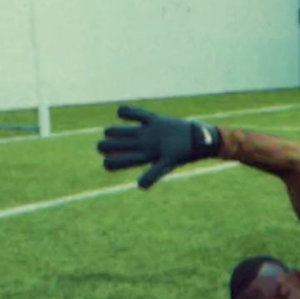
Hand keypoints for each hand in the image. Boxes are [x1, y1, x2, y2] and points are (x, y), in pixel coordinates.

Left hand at [97, 105, 222, 188]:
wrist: (198, 140)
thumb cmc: (183, 154)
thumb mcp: (167, 164)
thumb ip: (153, 174)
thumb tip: (140, 186)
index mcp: (146, 157)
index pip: (125, 161)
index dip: (112, 163)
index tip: (105, 161)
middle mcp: (145, 145)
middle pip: (122, 146)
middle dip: (108, 146)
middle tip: (101, 146)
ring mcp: (148, 133)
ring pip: (126, 132)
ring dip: (115, 131)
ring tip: (108, 132)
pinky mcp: (155, 120)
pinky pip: (138, 115)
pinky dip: (128, 112)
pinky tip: (121, 112)